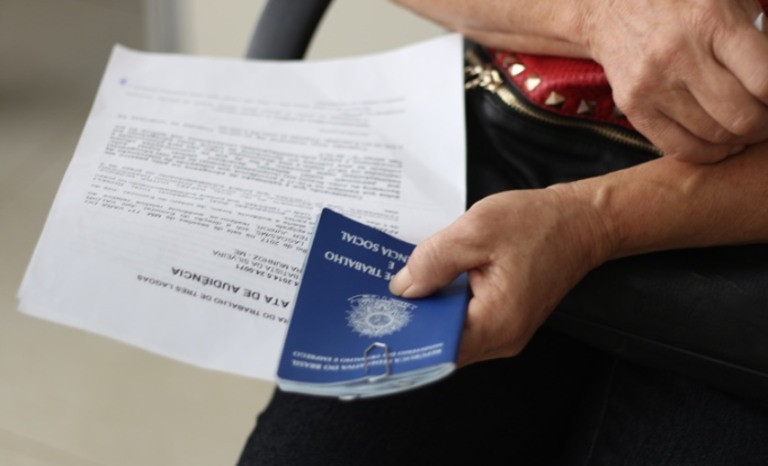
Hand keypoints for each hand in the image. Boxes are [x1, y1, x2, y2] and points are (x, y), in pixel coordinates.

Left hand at [389, 187, 610, 365]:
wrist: (583, 222)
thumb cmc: (538, 223)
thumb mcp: (476, 230)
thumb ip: (433, 261)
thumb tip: (401, 289)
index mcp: (496, 322)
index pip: (436, 348)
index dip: (402, 335)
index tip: (370, 321)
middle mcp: (502, 338)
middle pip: (441, 344)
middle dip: (409, 322)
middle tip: (372, 301)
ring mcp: (506, 332)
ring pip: (451, 333)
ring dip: (426, 312)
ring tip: (394, 290)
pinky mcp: (506, 318)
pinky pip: (465, 321)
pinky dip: (444, 306)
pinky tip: (426, 284)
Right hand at [580, 0, 767, 162]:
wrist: (611, 7)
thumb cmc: (680, 2)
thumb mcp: (727, 2)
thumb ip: (757, 37)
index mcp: (710, 22)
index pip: (764, 81)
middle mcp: (679, 56)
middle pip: (741, 116)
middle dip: (764, 125)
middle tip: (767, 119)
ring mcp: (652, 85)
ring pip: (714, 137)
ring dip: (739, 140)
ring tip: (745, 127)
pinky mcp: (633, 106)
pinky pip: (679, 148)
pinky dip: (709, 153)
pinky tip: (720, 142)